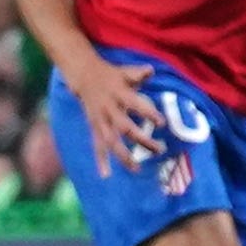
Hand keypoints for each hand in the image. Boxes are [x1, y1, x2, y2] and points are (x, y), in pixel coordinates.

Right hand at [64, 52, 158, 173]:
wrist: (83, 76)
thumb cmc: (111, 75)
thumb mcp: (125, 71)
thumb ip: (138, 73)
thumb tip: (151, 70)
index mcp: (118, 94)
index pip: (135, 105)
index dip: (148, 113)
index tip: (162, 123)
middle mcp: (109, 109)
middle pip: (125, 128)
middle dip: (141, 140)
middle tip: (159, 149)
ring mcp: (100, 120)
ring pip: (110, 141)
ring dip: (123, 156)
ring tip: (136, 169)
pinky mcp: (94, 126)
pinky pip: (97, 145)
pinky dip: (100, 160)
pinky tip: (105, 175)